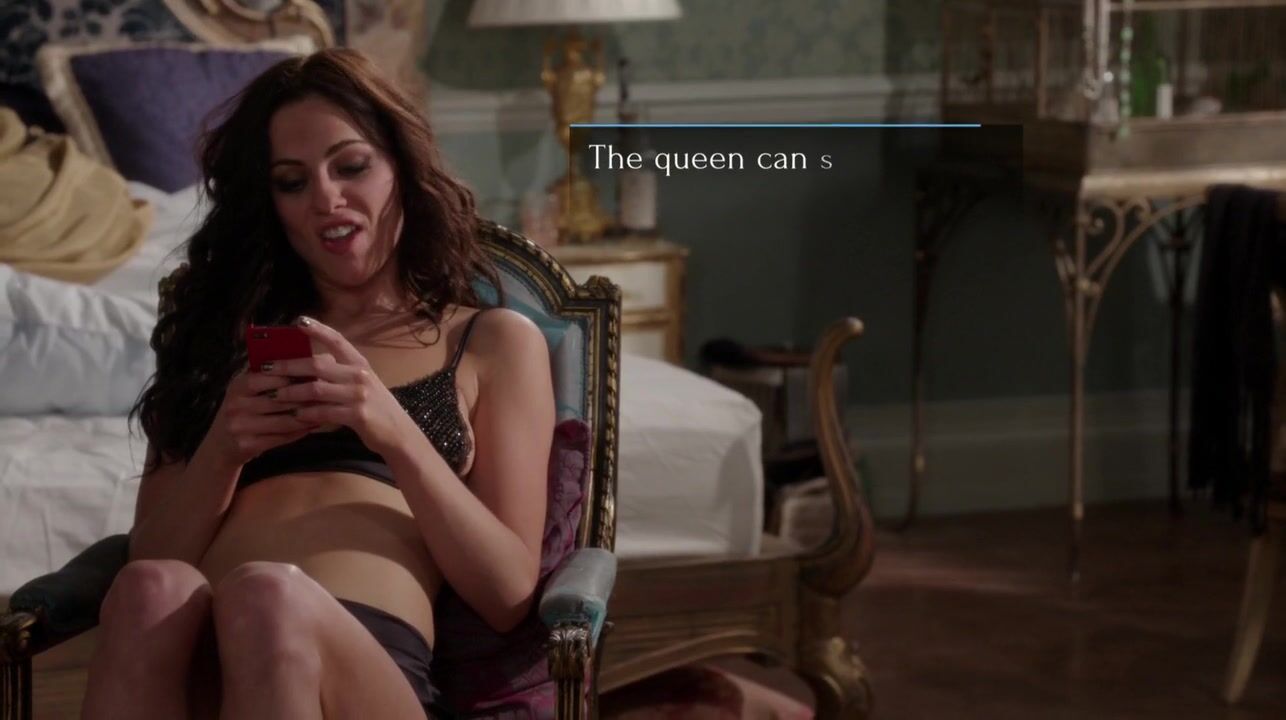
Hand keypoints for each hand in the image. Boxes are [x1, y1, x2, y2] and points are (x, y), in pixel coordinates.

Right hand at [208, 367, 318, 465]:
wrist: (220, 445)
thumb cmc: (244, 410)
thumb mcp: (249, 389)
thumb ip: (271, 375)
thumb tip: (309, 358)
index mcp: (239, 384)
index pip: (270, 375)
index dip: (296, 373)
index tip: (319, 372)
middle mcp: (236, 403)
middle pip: (279, 399)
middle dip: (306, 396)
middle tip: (329, 393)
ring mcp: (240, 425)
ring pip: (283, 420)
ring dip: (308, 416)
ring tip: (327, 410)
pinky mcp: (247, 444)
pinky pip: (281, 437)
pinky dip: (300, 431)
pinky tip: (313, 426)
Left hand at [262, 316, 412, 456]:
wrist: (397, 432)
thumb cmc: (374, 406)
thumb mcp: (360, 383)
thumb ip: (338, 373)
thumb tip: (304, 366)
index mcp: (359, 363)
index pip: (337, 340)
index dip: (318, 329)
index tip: (298, 321)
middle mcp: (359, 375)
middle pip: (317, 365)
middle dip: (288, 366)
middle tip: (265, 368)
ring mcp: (359, 395)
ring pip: (316, 389)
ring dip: (291, 392)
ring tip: (274, 395)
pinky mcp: (357, 415)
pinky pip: (323, 412)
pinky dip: (306, 414)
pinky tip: (294, 416)